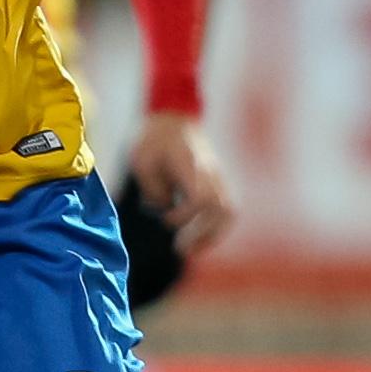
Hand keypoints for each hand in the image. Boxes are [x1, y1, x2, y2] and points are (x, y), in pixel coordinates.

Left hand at [122, 111, 233, 255]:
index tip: (166, 220)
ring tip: (192, 251)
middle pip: (221, 209)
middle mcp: (210, 172)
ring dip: (213, 235)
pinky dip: (216, 228)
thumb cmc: (153, 141)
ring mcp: (217, 177)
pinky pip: (227, 210)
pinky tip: (199, 241)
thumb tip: (163, 208)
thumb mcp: (141, 161)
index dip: (185, 215)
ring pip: (229, 211)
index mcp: (191, 165)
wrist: (173, 120)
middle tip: (179, 249)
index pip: (200, 197)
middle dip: (203, 234)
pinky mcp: (217, 183)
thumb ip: (152, 188)